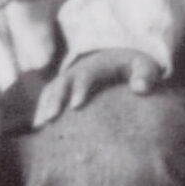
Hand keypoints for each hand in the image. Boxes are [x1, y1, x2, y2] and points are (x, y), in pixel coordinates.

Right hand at [33, 48, 163, 127]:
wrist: (121, 58)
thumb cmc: (135, 67)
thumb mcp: (146, 66)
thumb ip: (145, 76)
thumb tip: (140, 89)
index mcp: (98, 63)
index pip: (86, 74)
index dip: (80, 88)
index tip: (76, 106)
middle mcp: (79, 68)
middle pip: (63, 82)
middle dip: (56, 99)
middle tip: (51, 118)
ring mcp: (70, 77)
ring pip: (52, 88)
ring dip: (44, 105)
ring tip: (40, 126)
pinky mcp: (65, 87)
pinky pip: (49, 96)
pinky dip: (42, 108)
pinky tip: (38, 128)